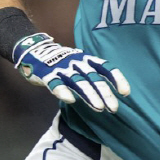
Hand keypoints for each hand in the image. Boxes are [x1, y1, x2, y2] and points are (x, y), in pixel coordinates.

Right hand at [13, 34, 130, 111]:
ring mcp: (62, 68)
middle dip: (105, 93)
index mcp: (86, 59)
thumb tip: (110, 93)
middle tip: (114, 108)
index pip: (105, 67)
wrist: (34, 51)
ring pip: (78, 82)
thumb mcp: (80, 64)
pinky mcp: (47, 75)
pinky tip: (70, 100)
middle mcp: (77, 62)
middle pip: (94, 78)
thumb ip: (93, 75)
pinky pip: (56, 83)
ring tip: (99, 108)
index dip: (116, 79)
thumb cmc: (63, 62)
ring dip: (89, 95)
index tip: (125, 93)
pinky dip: (62, 91)